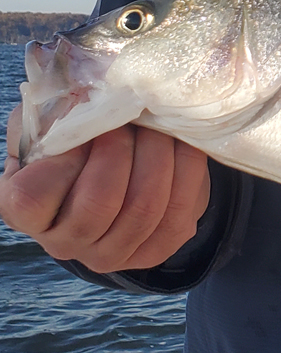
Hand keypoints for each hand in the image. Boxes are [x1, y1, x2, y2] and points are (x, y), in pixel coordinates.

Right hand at [0, 105, 209, 272]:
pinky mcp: (153, 252)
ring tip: (158, 124)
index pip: (34, 196)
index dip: (67, 156)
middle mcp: (63, 243)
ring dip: (159, 155)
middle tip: (133, 114)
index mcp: (24, 212)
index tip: (90, 122)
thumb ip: (58, 115)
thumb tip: (86, 97)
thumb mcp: (55, 123)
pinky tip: (181, 144)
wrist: (119, 172)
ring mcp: (108, 254)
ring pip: (144, 209)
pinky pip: (178, 214)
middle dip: (123, 148)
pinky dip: (185, 172)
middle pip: (100, 201)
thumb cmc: (78, 142)